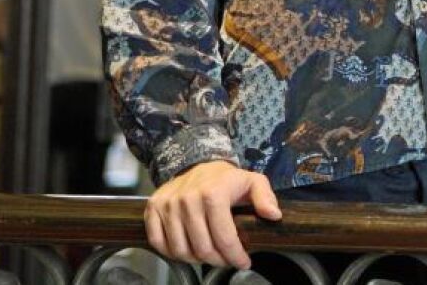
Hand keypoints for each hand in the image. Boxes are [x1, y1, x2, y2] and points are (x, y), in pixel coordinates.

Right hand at [144, 160, 281, 268]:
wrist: (197, 164)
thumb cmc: (226, 178)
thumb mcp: (253, 181)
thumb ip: (265, 197)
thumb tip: (274, 215)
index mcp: (213, 194)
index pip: (224, 238)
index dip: (235, 256)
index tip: (244, 262)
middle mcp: (187, 199)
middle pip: (202, 248)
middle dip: (219, 261)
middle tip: (228, 261)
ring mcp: (168, 205)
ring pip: (180, 250)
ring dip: (197, 260)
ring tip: (210, 256)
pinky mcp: (153, 208)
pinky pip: (158, 242)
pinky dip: (173, 254)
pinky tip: (188, 251)